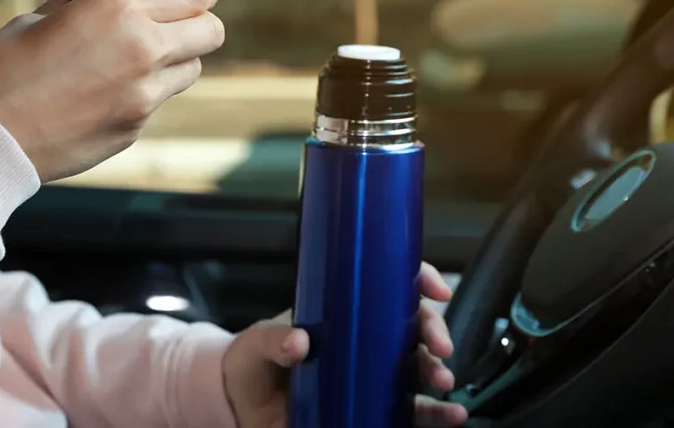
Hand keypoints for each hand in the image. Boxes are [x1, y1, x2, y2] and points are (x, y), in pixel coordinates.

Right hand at [0, 0, 224, 181]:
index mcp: (118, 6)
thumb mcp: (31, 21)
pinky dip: (142, 94)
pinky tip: (104, 95)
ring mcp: (143, 95)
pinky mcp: (133, 130)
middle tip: (176, 25)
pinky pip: (155, 103)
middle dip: (199, 25)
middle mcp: (142, 48)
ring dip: (175, 61)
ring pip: (191, 71)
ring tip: (139, 60)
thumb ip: (66, 6)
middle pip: (210, 32)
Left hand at [222, 262, 467, 427]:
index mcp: (342, 313)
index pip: (387, 285)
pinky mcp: (369, 408)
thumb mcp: (257, 343)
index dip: (418, 280)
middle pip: (412, 326)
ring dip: (438, 372)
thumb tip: (299, 342)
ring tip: (443, 382)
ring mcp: (369, 375)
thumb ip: (273, 340)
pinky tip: (451, 416)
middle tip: (439, 346)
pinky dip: (434, 415)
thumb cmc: (252, 362)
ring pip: (418, 368)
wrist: (242, 406)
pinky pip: (410, 412)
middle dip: (433, 331)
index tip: (436, 290)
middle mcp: (363, 341)